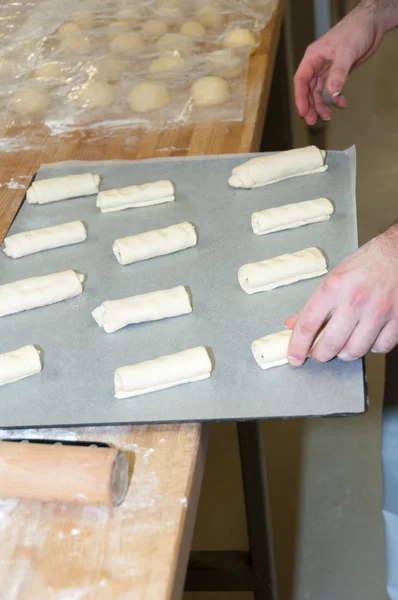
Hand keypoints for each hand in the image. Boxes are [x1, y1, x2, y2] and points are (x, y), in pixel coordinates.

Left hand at [285, 229, 397, 364]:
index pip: (308, 324)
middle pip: (331, 344)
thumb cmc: (366, 264)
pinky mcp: (397, 319)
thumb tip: (292, 324)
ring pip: (355, 350)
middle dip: (320, 355)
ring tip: (344, 344)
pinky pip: (380, 347)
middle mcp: (355, 300)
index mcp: (333, 287)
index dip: (298, 346)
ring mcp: (378, 311)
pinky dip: (372, 347)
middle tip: (319, 353)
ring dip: (345, 353)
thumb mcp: (333, 279)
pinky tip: (368, 337)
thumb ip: (313, 305)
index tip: (294, 358)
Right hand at [294, 3, 385, 124]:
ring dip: (321, 105)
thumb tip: (332, 93)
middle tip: (312, 121)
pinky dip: (336, 99)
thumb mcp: (346, 52)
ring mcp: (326, 69)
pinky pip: (332, 89)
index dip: (300, 98)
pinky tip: (342, 105)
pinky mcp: (337, 72)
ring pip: (318, 92)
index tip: (303, 113)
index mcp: (313, 58)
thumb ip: (338, 73)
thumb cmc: (356, 30)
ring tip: (327, 117)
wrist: (371, 24)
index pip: (301, 81)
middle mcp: (317, 64)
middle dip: (309, 106)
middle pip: (308, 89)